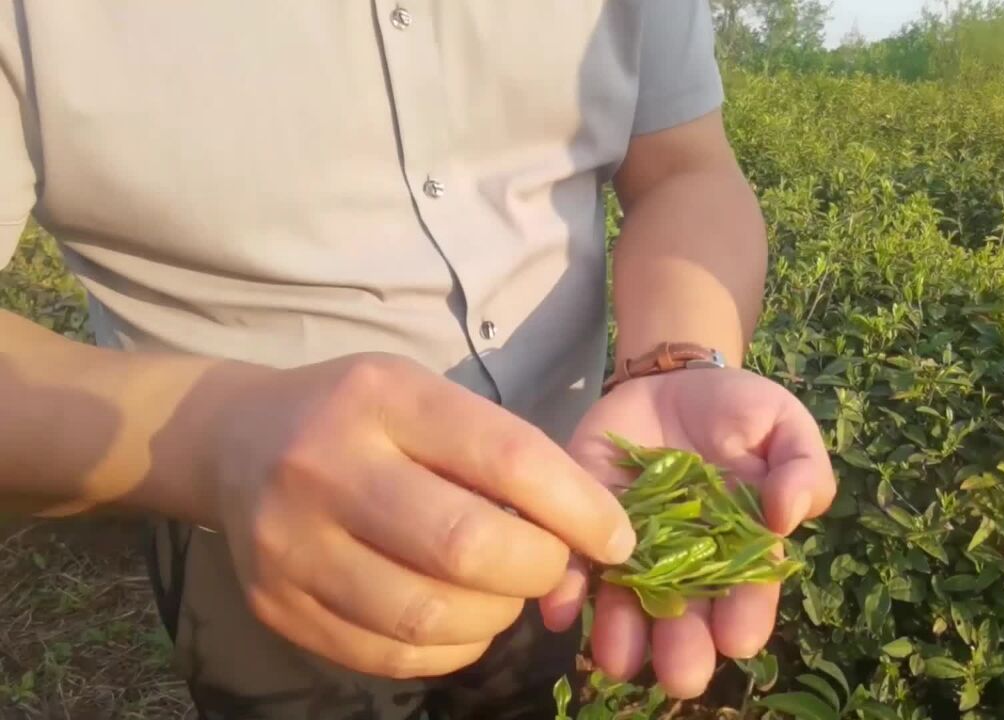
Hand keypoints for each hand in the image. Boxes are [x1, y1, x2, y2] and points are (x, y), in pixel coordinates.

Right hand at [206, 353, 634, 677]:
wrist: (234, 440)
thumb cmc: (357, 414)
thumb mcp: (423, 395)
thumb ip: (497, 450)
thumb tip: (590, 527)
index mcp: (383, 399)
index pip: (506, 458)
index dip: (578, 507)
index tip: (617, 536)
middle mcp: (326, 466)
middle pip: (464, 547)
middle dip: (536, 569)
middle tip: (552, 567)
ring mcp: (291, 543)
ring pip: (427, 614)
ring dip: (495, 616)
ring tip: (505, 592)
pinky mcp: (274, 604)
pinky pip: (388, 654)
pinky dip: (449, 648)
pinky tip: (463, 622)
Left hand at [538, 367, 835, 698]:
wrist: (672, 379)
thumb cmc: (738, 412)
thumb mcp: (782, 424)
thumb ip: (800, 465)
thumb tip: (788, 513)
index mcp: (741, 548)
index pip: (747, 594)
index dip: (745, 618)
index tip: (739, 639)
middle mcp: (686, 564)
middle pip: (687, 618)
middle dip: (683, 650)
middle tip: (680, 674)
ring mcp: (634, 549)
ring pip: (628, 606)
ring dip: (622, 637)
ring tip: (617, 660)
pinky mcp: (585, 526)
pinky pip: (574, 565)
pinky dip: (565, 591)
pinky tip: (560, 611)